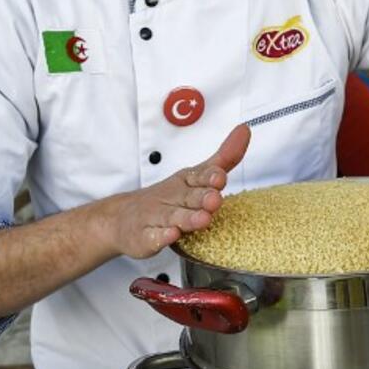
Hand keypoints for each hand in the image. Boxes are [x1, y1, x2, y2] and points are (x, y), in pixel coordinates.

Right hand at [100, 125, 250, 258]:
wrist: (123, 217)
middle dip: (203, 197)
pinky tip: (171, 235)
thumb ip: (224, 157)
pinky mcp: (145, 237)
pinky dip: (162, 236)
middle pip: (189, 197)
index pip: (199, 176)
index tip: (220, 177)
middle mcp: (172, 197)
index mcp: (186, 182)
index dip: (210, 177)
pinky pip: (153, 237)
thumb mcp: (196, 175)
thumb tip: (245, 130)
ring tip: (203, 219)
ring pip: (174, 217)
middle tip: (215, 199)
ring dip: (188, 218)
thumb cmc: (168, 197)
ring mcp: (157, 217)